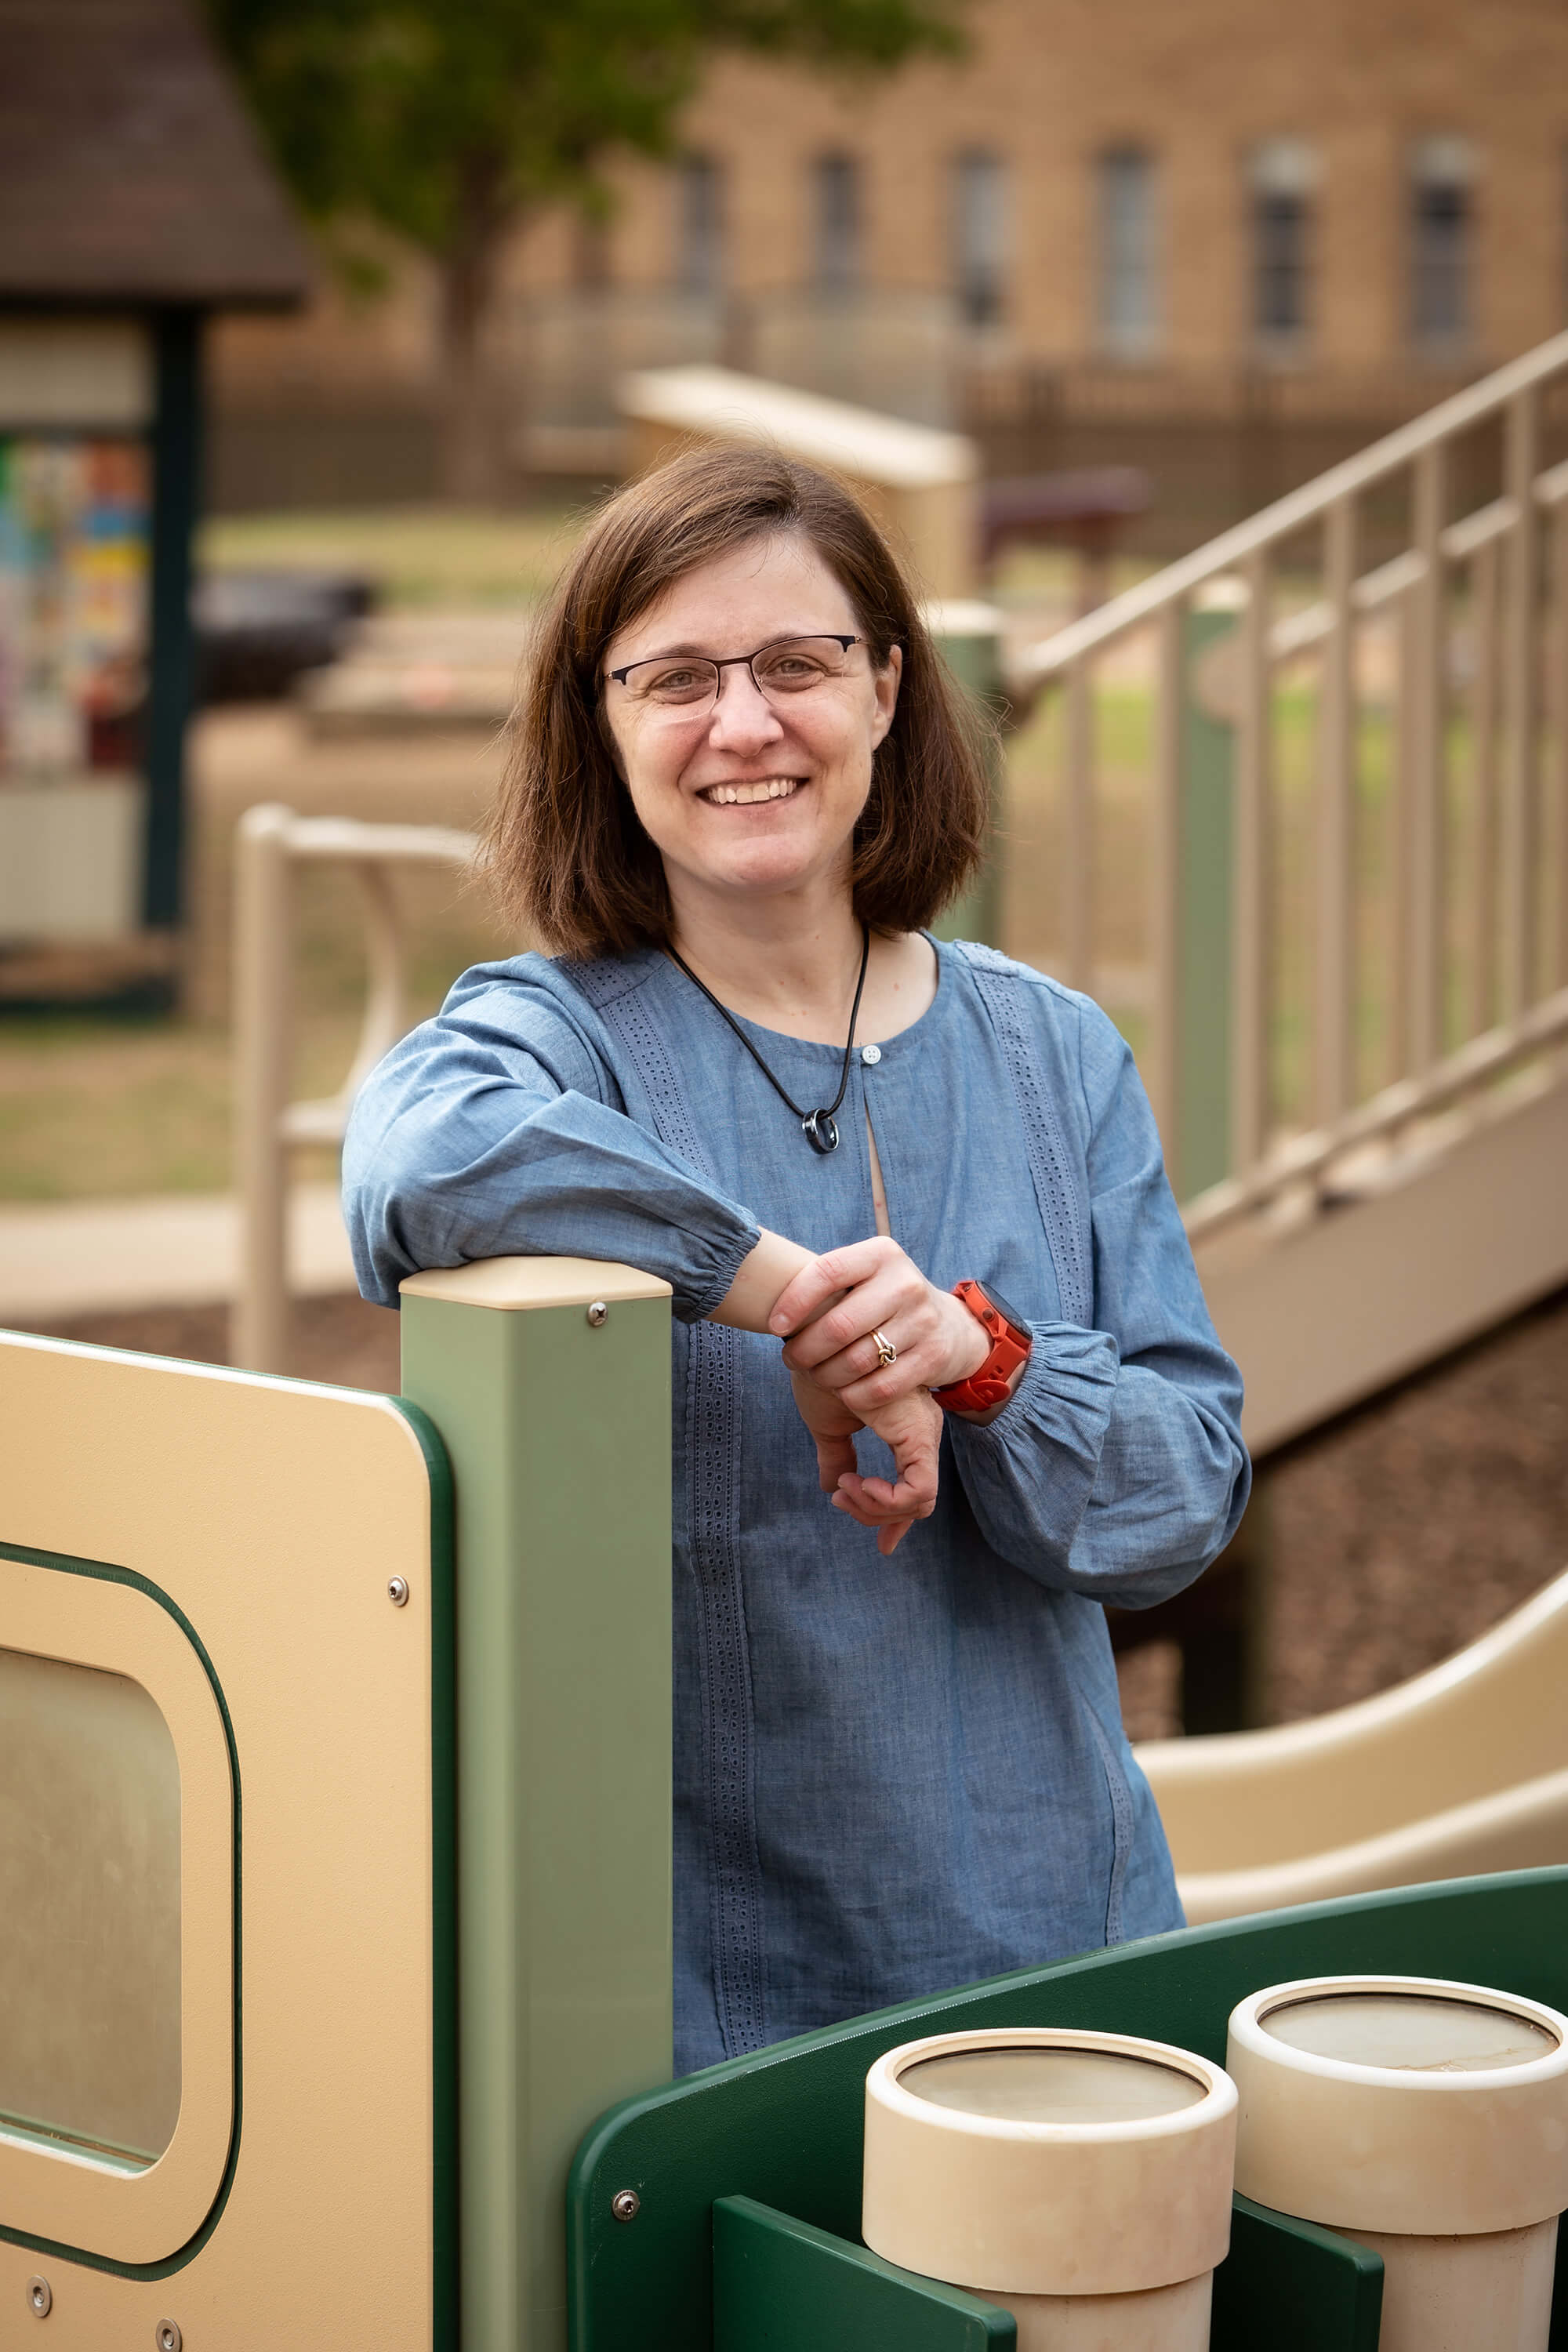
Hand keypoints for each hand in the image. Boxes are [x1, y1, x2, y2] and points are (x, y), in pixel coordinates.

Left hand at [770, 1238, 989, 1416]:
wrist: (949, 1324)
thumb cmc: (884, 1300)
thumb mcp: (864, 1276)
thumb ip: (826, 1282)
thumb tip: (762, 1298)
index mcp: (881, 1254)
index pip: (826, 1272)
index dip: (793, 1301)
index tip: (775, 1326)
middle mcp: (905, 1282)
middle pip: (838, 1325)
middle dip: (805, 1350)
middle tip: (792, 1359)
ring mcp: (923, 1319)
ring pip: (856, 1361)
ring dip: (825, 1376)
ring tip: (815, 1375)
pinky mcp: (934, 1355)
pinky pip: (879, 1387)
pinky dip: (853, 1397)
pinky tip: (844, 1393)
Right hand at [789, 1370, 942, 1557]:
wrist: (816, 1340)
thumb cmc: (822, 1374)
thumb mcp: (829, 1426)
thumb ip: (838, 1459)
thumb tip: (834, 1488)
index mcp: (907, 1431)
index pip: (916, 1490)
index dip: (894, 1518)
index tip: (871, 1532)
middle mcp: (922, 1433)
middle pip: (918, 1502)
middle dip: (877, 1514)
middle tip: (841, 1497)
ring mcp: (923, 1433)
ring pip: (919, 1501)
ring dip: (875, 1507)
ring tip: (843, 1487)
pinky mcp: (917, 1435)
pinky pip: (918, 1490)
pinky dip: (885, 1499)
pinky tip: (853, 1482)